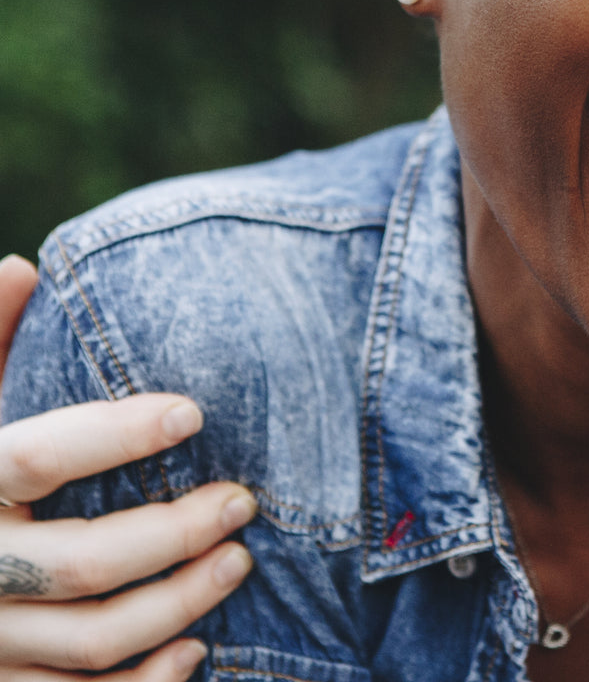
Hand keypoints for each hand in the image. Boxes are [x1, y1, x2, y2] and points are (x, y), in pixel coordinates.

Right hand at [0, 254, 255, 679]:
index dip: (114, 434)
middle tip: (243, 501)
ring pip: (93, 638)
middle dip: (175, 533)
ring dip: (179, 603)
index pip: (33, 457)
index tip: (193, 411)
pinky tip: (195, 652)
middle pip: (83, 562)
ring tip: (240, 561)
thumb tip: (21, 268)